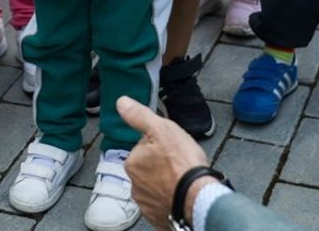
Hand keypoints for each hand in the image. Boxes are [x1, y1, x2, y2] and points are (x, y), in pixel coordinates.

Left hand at [118, 96, 211, 227]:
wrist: (197, 199)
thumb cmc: (182, 164)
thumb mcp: (162, 129)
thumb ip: (139, 116)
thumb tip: (121, 102)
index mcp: (133, 162)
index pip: (144, 147)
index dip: (161, 144)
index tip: (174, 147)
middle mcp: (134, 184)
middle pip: (149, 167)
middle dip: (162, 164)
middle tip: (180, 163)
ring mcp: (145, 202)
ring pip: (155, 186)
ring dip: (166, 182)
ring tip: (183, 180)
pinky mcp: (157, 216)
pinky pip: (162, 203)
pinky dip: (170, 198)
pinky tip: (181, 194)